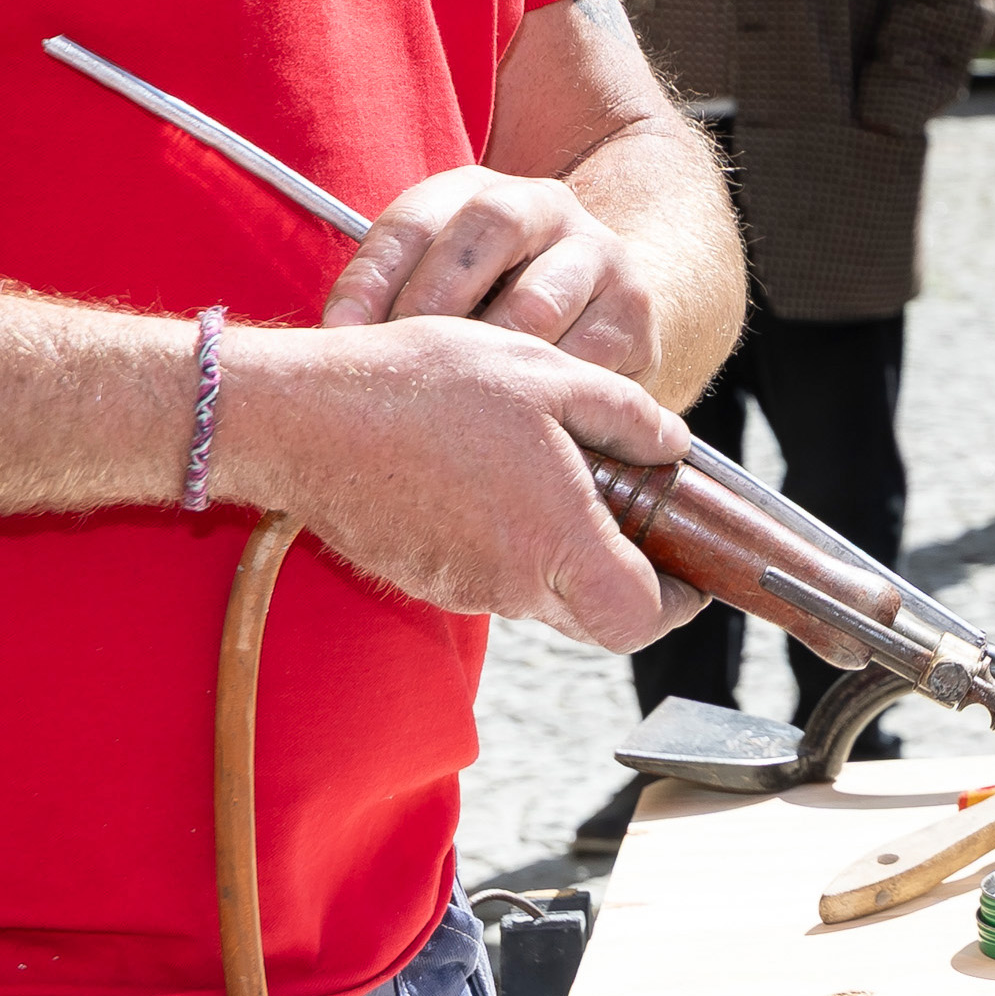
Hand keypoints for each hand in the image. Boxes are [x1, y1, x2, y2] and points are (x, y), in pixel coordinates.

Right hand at [216, 316, 702, 648]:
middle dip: (625, 576)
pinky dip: (509, 542)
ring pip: (540, 596)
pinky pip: (488, 576)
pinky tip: (495, 478)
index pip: (638, 620)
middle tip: (636, 517)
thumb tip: (673, 445)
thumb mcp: (548, 375)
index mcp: (555, 540)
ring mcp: (460, 586)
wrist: (305, 413)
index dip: (676, 603)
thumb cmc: (428, 387)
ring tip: (558, 476)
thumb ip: (625, 415)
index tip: (689, 568)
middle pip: (594, 617)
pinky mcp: (422, 576)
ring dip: (562, 552)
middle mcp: (510, 582)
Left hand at [324, 164, 669, 394]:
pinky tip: (521, 423)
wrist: (594, 315)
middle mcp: (542, 205)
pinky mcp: (635, 311)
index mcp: (474, 193)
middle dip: (436, 300)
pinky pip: (590, 358)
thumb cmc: (486, 316)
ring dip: (495, 356)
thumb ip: (387, 309)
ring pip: (539, 299)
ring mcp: (597, 252)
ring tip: (462, 403)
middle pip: (488, 226)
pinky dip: (550, 394)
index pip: (414, 219)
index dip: (373, 276)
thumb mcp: (434, 294)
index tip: (341, 336)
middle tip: (406, 364)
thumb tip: (334, 354)